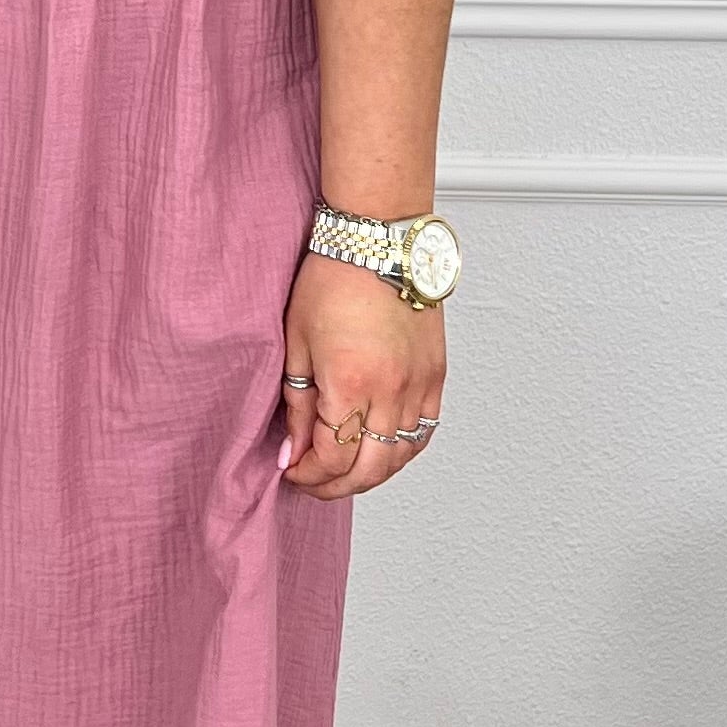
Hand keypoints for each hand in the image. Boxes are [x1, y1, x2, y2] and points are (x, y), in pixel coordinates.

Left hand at [279, 250, 445, 496]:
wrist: (378, 240)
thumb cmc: (333, 280)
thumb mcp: (296, 344)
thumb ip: (297, 405)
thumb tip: (293, 451)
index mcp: (351, 384)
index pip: (331, 458)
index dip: (307, 474)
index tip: (291, 470)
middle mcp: (392, 391)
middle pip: (368, 471)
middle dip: (335, 486)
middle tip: (312, 482)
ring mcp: (420, 385)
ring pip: (400, 458)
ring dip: (370, 475)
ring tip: (343, 471)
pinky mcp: (436, 375)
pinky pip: (424, 432)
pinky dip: (402, 452)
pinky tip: (380, 451)